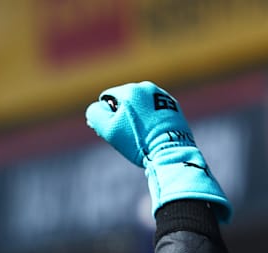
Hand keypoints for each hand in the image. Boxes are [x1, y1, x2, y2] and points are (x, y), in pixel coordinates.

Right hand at [86, 81, 231, 221]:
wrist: (169, 150)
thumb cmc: (137, 142)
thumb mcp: (108, 129)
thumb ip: (94, 114)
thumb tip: (97, 106)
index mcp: (130, 89)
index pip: (106, 98)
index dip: (105, 115)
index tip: (113, 130)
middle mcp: (147, 87)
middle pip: (124, 100)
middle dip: (121, 115)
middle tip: (126, 135)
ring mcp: (162, 95)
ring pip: (139, 105)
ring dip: (135, 117)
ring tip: (140, 135)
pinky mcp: (173, 106)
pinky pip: (153, 109)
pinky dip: (149, 119)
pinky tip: (151, 132)